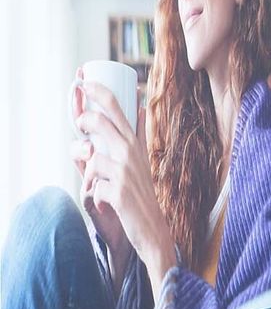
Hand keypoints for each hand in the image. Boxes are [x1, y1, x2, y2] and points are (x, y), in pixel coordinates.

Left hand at [76, 80, 175, 285]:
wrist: (153, 228)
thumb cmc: (142, 193)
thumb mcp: (142, 160)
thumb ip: (137, 135)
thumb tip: (139, 107)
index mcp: (134, 142)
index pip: (116, 107)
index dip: (97, 90)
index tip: (82, 80)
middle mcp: (130, 152)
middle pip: (98, 121)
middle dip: (83, 120)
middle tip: (79, 124)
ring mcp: (124, 170)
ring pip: (89, 157)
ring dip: (88, 171)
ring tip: (101, 183)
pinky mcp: (117, 190)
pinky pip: (92, 185)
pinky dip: (95, 195)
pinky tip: (108, 202)